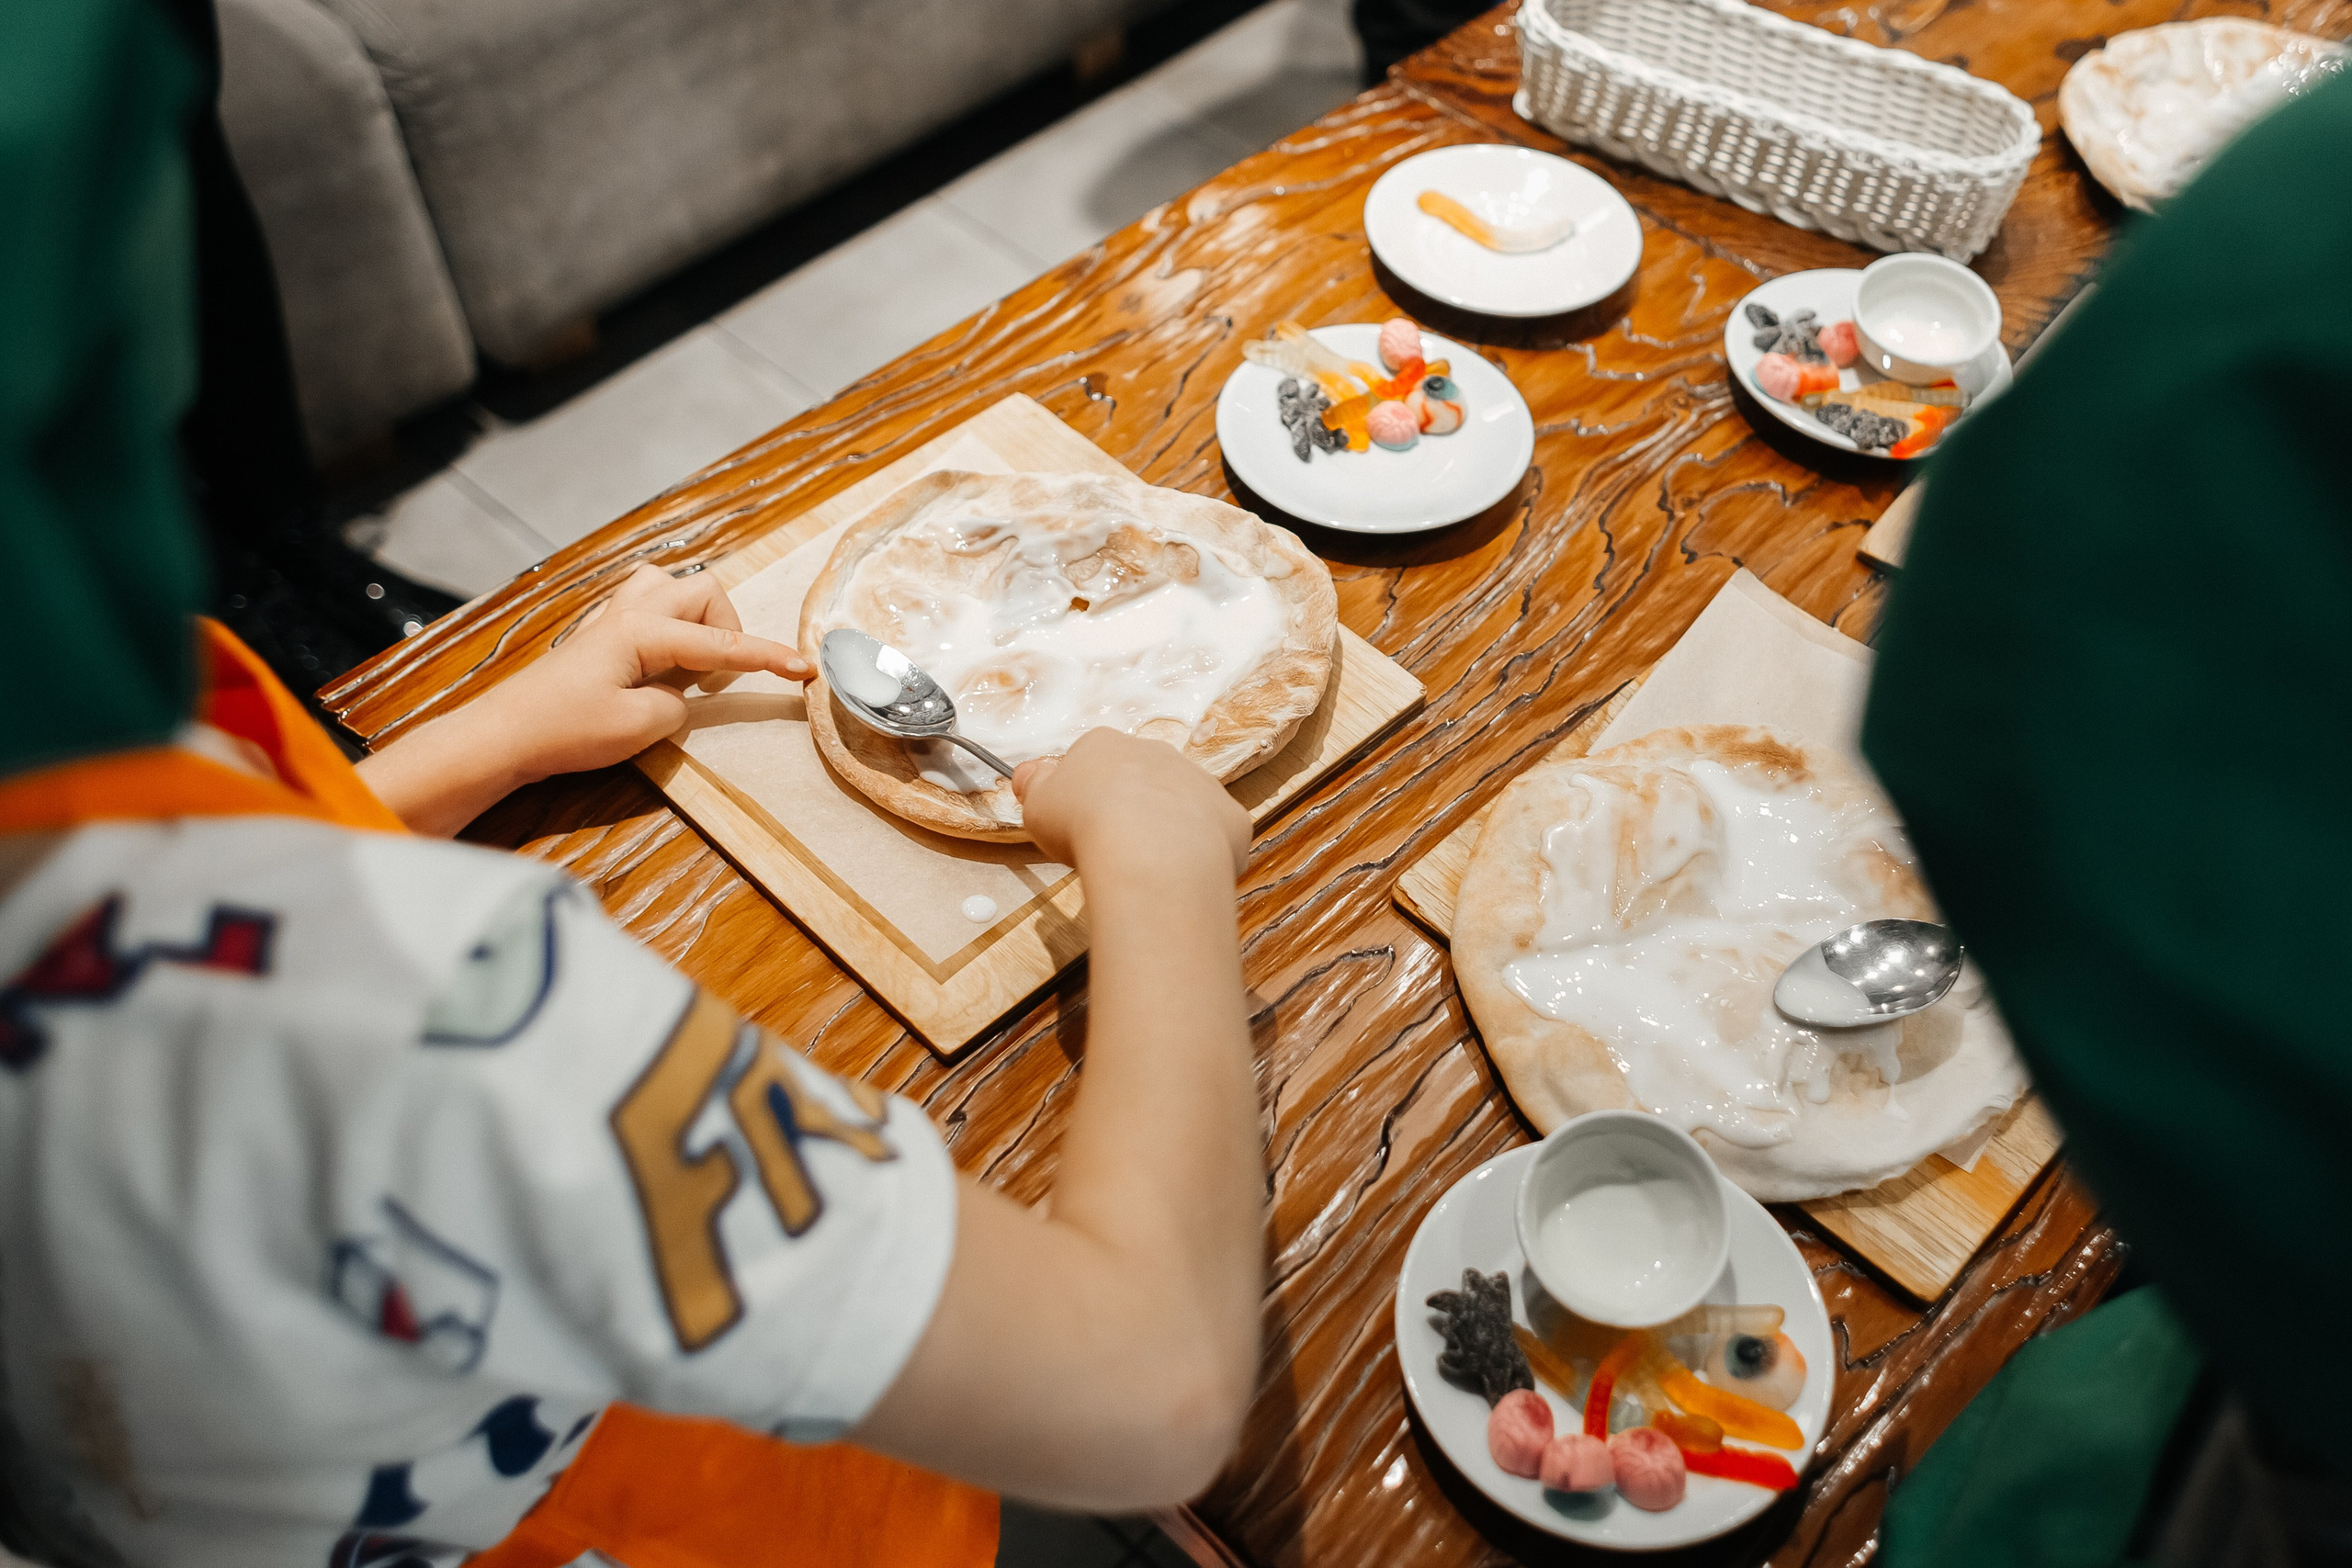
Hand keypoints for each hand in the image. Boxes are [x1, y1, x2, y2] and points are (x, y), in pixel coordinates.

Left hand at [357, 565, 809, 834]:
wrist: (505, 734)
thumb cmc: (566, 730)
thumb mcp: (640, 727)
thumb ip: (679, 703)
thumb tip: (681, 692)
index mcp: (643, 631)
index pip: (721, 644)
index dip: (767, 657)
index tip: (805, 669)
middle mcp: (629, 612)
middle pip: (702, 591)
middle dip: (725, 630)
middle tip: (712, 679)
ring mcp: (611, 618)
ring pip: (672, 588)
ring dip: (695, 620)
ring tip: (688, 666)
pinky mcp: (600, 634)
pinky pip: (649, 605)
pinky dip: (670, 627)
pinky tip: (657, 666)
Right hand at [1012, 729, 1249, 878]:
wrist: (1148, 851)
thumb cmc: (1083, 824)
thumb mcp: (1037, 804)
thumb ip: (1034, 785)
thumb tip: (1028, 773)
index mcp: (1105, 746)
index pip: (1091, 762)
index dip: (1082, 796)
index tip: (1076, 825)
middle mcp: (1156, 753)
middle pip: (1140, 779)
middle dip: (1129, 809)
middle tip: (1112, 848)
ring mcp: (1198, 781)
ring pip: (1181, 804)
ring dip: (1168, 829)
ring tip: (1148, 867)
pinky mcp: (1230, 815)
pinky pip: (1214, 834)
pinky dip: (1203, 853)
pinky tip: (1183, 875)